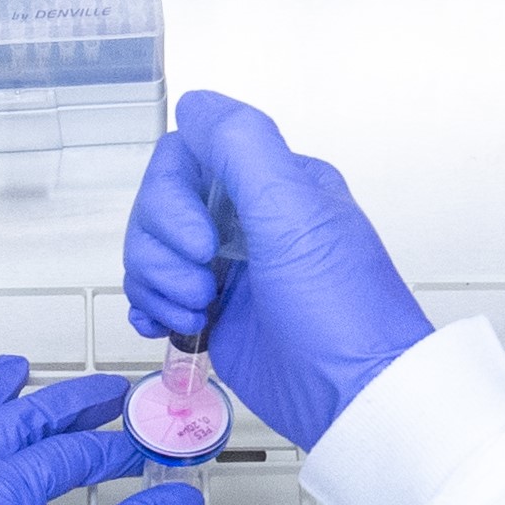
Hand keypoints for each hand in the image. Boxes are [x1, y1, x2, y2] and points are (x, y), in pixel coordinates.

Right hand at [123, 90, 434, 449]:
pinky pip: (155, 294)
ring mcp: (228, 268)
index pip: (185, 159)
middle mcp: (247, 219)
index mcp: (273, 184)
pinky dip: (151, 308)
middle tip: (204, 287)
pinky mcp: (214, 314)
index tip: (203, 245)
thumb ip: (242, 145)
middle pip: (156, 207)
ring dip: (159, 284)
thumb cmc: (341, 311)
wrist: (355, 398)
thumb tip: (194, 106)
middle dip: (163, 251)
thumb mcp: (295, 213)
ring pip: (149, 252)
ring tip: (200, 314)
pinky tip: (168, 325)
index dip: (172, 200)